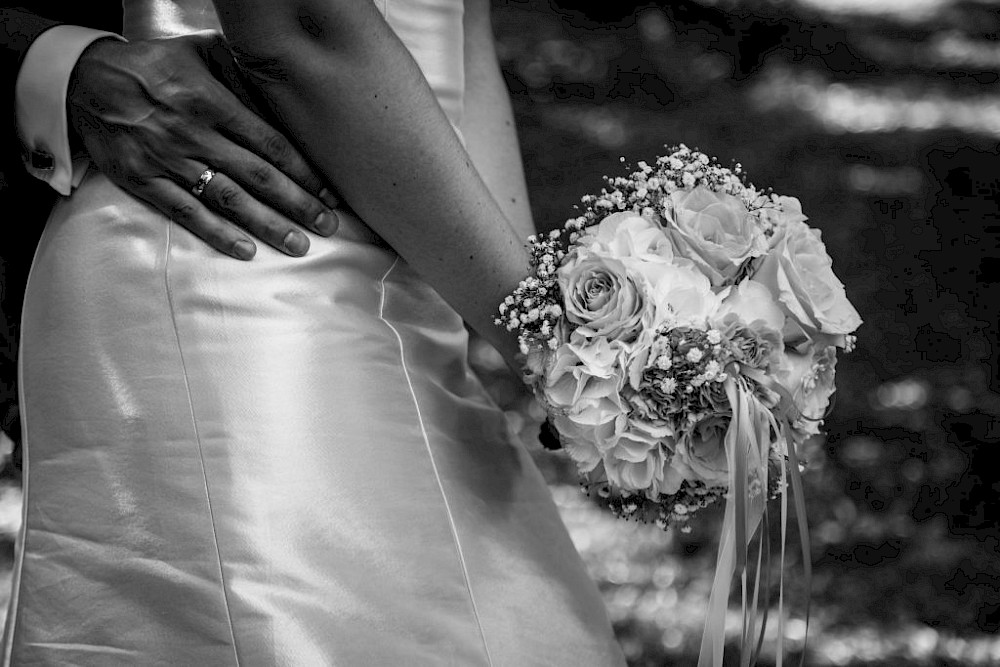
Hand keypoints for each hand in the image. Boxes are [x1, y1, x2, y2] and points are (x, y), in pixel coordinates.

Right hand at [66, 31, 339, 259]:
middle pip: (257, 176)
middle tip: (328, 226)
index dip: (303, 171)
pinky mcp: (143, 180)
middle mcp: (193, 134)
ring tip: (298, 245)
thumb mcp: (200, 52)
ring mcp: (168, 160)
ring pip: (227, 199)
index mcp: (211, 101)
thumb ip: (241, 75)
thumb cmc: (154, 65)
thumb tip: (283, 98)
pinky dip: (217, 233)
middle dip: (297, 204)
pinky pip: (186, 212)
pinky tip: (246, 250)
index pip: (269, 143)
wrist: (84, 79)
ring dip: (266, 225)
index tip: (328, 192)